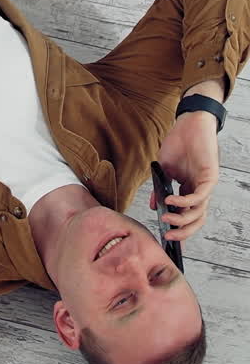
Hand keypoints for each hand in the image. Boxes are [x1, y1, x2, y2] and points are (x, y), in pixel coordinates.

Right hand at [149, 110, 219, 242]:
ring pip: (198, 212)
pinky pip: (198, 196)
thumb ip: (159, 188)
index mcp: (189, 189)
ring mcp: (205, 184)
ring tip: (166, 218)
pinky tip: (170, 200)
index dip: (179, 229)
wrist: (189, 123)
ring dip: (182, 219)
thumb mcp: (163, 169)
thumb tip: (154, 206)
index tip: (168, 240)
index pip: (186, 215)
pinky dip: (184, 202)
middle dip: (182, 232)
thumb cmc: (178, 143)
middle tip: (169, 236)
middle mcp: (199, 190)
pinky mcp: (210, 176)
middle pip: (196, 220)